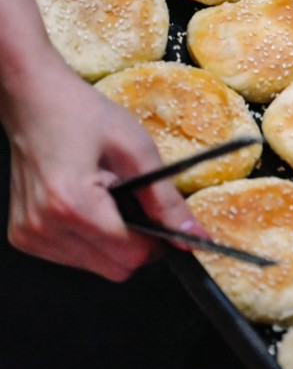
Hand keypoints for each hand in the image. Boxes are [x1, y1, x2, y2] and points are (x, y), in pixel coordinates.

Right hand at [5, 55, 198, 280]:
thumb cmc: (82, 115)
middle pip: (116, 269)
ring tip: (106, 197)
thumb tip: (193, 236)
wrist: (35, 99)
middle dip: (137, 243)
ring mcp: (30, 235)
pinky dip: (91, 239)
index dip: (158, 241)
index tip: (163, 219)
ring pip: (96, 267)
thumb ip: (166, 200)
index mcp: (72, 205)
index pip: (132, 256)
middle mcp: (44, 227)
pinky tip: (88, 205)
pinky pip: (73, 258)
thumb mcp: (137, 150)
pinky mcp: (24, 236)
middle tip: (134, 203)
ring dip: (113, 242)